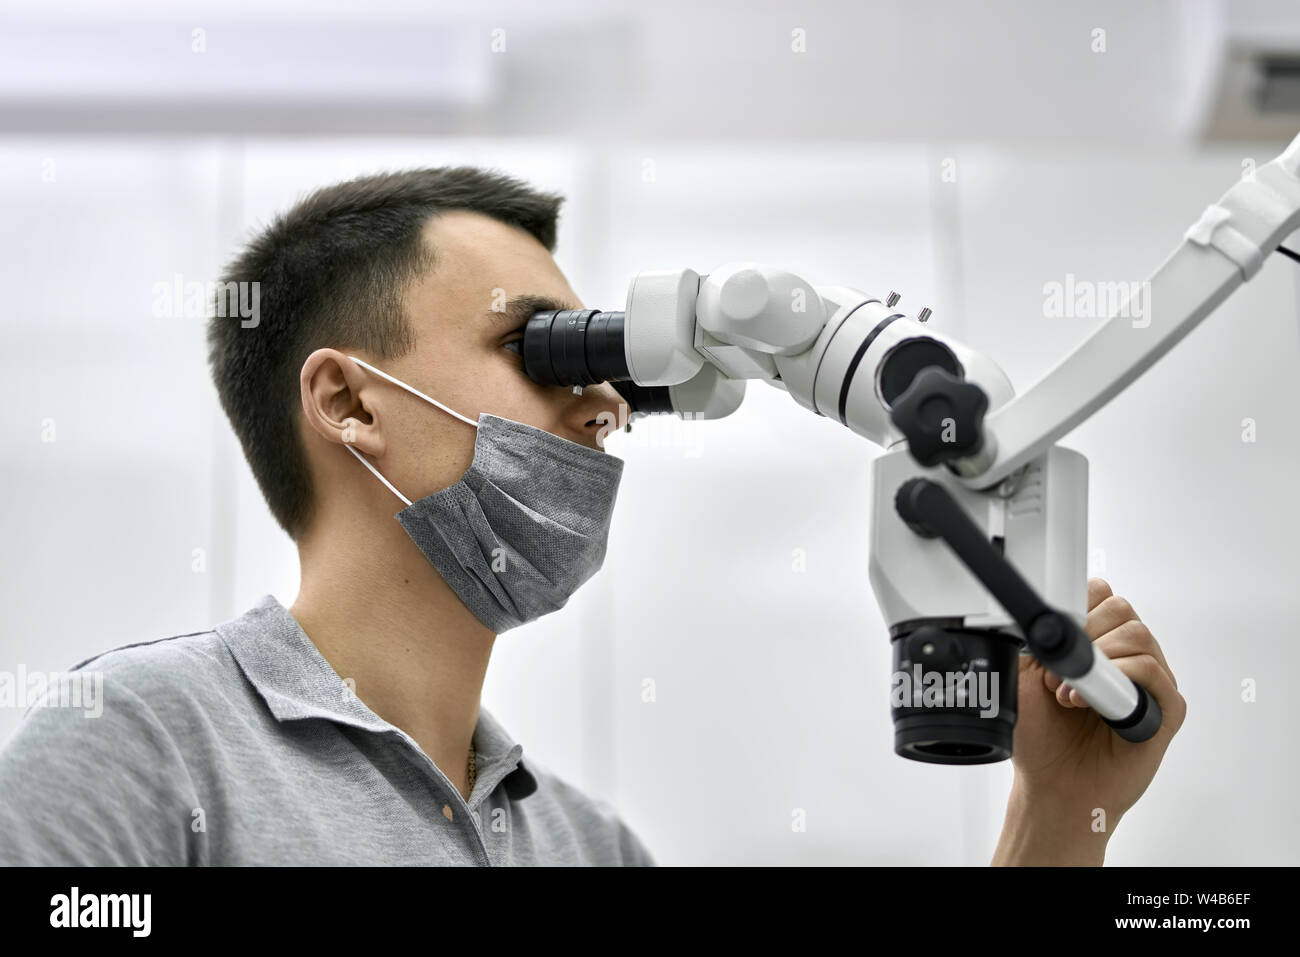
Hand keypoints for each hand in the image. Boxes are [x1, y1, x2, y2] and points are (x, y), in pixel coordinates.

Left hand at [991, 578, 1186, 864]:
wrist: (1051, 786)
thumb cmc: (1041, 735)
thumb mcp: (1025, 672)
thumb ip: (1039, 635)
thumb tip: (1046, 606)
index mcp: (1101, 643)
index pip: (1103, 596)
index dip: (1077, 608)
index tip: (1054, 635)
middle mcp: (1129, 658)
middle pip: (1122, 610)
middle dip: (1083, 635)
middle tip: (1056, 672)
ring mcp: (1151, 684)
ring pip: (1137, 636)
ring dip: (1096, 660)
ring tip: (1067, 694)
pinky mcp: (1166, 712)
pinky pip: (1152, 673)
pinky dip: (1117, 679)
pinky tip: (1087, 703)